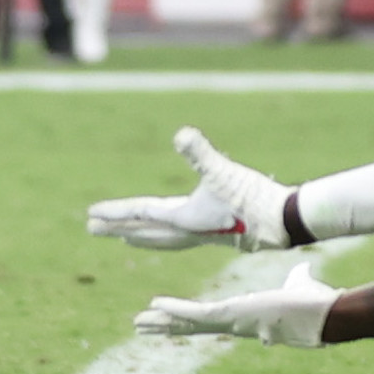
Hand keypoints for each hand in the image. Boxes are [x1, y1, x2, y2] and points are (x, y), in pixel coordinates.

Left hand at [86, 126, 289, 250]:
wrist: (284, 223)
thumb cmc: (253, 198)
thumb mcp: (223, 171)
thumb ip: (200, 154)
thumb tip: (181, 134)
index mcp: (184, 218)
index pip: (141, 214)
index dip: (115, 212)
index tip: (90, 215)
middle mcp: (188, 231)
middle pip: (144, 231)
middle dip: (118, 229)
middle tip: (91, 230)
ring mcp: (202, 235)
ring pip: (161, 239)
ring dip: (141, 237)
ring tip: (125, 238)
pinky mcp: (216, 234)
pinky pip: (179, 239)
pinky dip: (165, 238)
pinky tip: (174, 232)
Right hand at [135, 262, 338, 345]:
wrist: (322, 313)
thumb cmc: (312, 303)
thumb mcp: (297, 285)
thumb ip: (295, 280)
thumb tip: (302, 273)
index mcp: (245, 317)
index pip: (210, 320)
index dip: (188, 319)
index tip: (170, 318)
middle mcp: (234, 324)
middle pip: (192, 327)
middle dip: (167, 325)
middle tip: (141, 324)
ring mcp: (232, 322)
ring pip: (189, 324)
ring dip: (164, 322)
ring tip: (139, 321)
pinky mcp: (233, 314)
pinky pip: (199, 314)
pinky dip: (177, 310)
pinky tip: (157, 305)